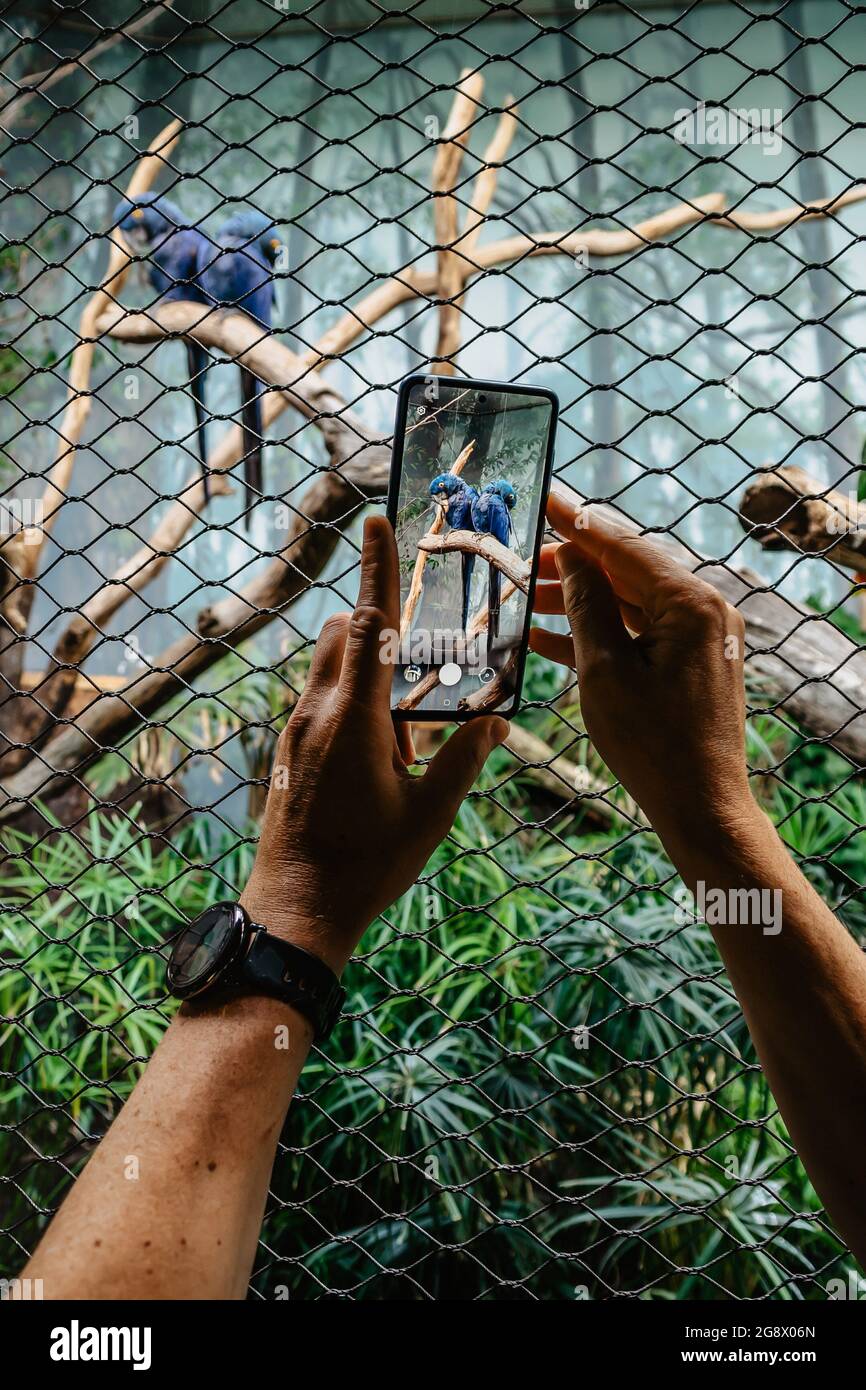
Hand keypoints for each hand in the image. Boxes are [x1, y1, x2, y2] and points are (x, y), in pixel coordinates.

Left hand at [241, 515, 508, 973]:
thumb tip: (495, 720)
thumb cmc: (367, 866)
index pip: (369, 624)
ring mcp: (296, 731)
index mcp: (354, 720)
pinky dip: (352, 698)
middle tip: (422, 651)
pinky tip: (384, 752)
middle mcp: (317, 713)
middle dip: (379, 622)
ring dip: (367, 666)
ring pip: (329, 665)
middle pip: (344, 633)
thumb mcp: (431, 814)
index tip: (379, 521)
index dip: (378, 569)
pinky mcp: (290, 751)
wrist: (296, 911)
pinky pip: (321, 698)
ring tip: (407, 724)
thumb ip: (465, 758)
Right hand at [529, 486, 755, 852]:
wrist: (701, 806)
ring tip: (526, 596)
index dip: (576, 522)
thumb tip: (571, 558)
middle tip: (520, 557)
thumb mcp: (605, 671)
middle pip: (627, 571)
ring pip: (630, 602)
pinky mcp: (691, 663)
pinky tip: (547, 637)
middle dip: (571, 564)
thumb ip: (586, 606)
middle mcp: (704, 610)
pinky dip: (600, 633)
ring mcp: (700, 637)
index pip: (623, 546)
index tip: (543, 497)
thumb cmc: (653, 745)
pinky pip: (640, 634)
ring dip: (579, 600)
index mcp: (690, 603)